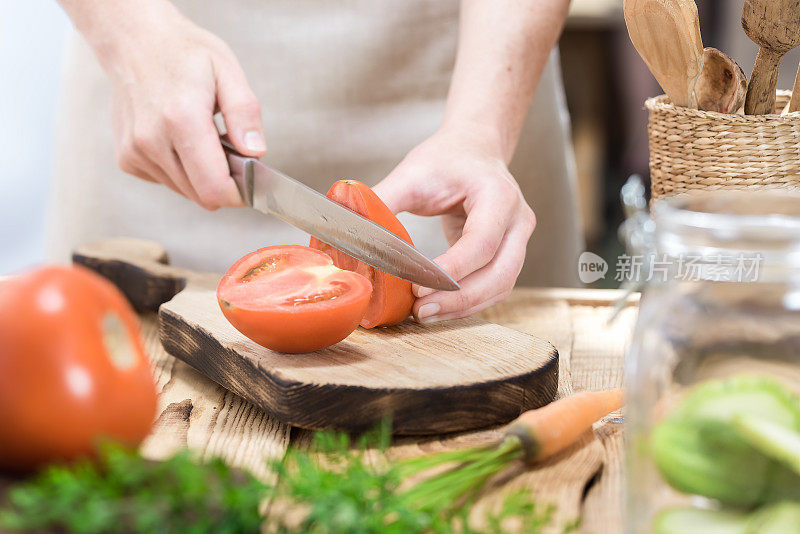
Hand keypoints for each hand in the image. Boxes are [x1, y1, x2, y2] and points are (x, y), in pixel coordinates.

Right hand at [92, 0, 264, 209]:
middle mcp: (152, 141)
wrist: (134, 41)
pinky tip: (177, 139)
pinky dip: (179, 168)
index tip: (250, 179)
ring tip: (201, 137)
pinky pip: (165, 181)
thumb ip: (245, 114)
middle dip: (222, 181)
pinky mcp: (127, 158)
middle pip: (201, 195)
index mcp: (182, 119)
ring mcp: (135, 152)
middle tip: (228, 149)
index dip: (239, 193)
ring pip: (184, 191)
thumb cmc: (183, 53)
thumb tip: (255, 152)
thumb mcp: (226, 70)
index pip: (214, 188)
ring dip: (200, 174)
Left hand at [373, 127, 535, 322]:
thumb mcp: (412, 173)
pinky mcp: (509, 253)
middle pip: (499, 273)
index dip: (452, 270)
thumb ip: (383, 201)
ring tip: (425, 313)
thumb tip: (348, 229)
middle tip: (420, 310)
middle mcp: (517, 219)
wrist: (474, 148)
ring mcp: (518, 239)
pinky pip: (495, 287)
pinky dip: (469, 302)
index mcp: (498, 194)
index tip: (417, 286)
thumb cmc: (446, 158)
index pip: (481, 242)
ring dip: (464, 306)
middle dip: (459, 299)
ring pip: (500, 287)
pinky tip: (439, 306)